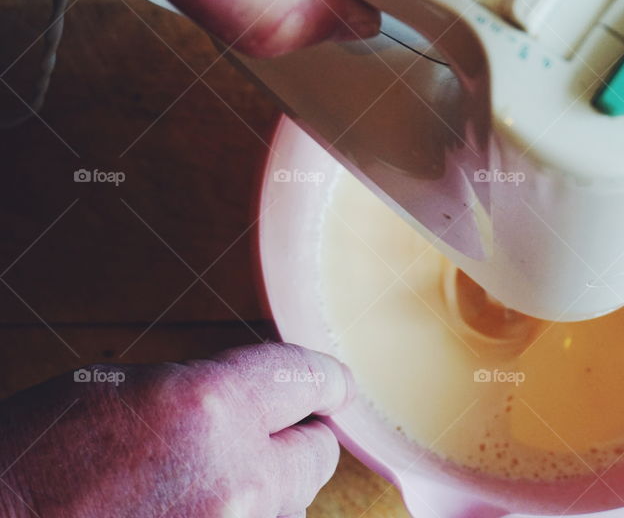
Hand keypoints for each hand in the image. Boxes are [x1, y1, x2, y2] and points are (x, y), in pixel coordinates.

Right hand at [0, 343, 354, 517]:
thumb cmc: (34, 461)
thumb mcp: (123, 390)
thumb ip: (208, 391)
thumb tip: (261, 398)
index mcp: (210, 406)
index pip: (309, 379)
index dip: (322, 381)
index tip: (330, 387)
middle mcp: (237, 475)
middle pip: (318, 453)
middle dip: (295, 441)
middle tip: (260, 438)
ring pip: (289, 505)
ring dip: (263, 491)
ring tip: (196, 487)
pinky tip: (186, 511)